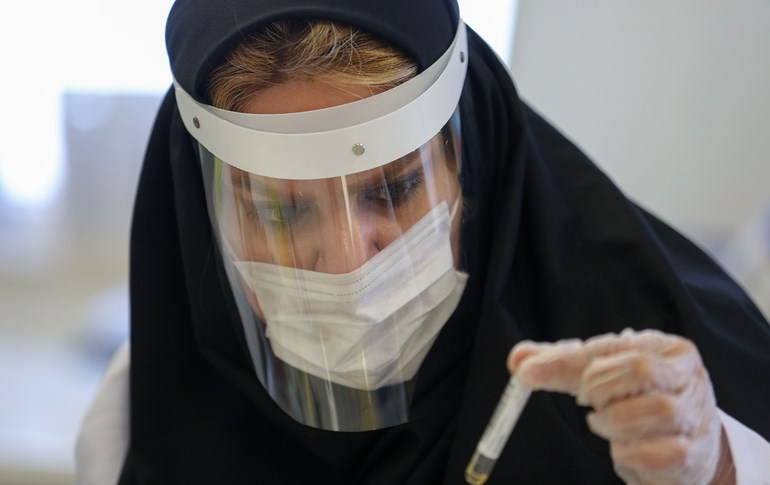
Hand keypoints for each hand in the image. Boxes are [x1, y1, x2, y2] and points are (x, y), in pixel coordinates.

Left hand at [508, 329, 732, 483]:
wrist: (688, 445)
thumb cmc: (639, 400)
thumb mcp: (601, 375)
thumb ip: (561, 364)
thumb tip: (518, 360)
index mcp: (667, 349)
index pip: (613, 347)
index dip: (569, 362)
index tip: (529, 374)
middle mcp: (688, 378)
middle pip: (640, 370)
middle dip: (600, 388)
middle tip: (588, 401)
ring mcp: (694, 416)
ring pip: (651, 410)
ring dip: (612, 422)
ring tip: (605, 423)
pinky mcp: (692, 455)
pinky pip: (653, 452)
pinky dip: (626, 453)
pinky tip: (622, 448)